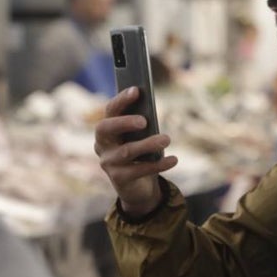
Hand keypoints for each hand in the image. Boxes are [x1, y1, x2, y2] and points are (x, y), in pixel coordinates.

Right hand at [95, 86, 177, 216]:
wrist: (138, 186)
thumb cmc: (141, 153)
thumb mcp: (141, 138)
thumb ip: (143, 126)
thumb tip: (151, 113)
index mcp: (107, 129)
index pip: (110, 110)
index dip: (121, 100)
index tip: (137, 90)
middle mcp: (102, 145)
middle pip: (106, 128)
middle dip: (124, 122)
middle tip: (144, 121)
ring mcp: (108, 163)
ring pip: (126, 151)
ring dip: (148, 144)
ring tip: (167, 139)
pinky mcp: (119, 179)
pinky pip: (139, 170)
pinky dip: (159, 164)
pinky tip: (174, 159)